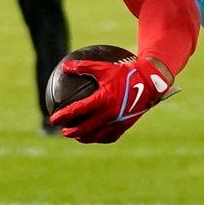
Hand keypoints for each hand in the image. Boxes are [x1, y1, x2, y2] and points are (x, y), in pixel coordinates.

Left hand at [48, 56, 173, 143]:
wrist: (150, 82)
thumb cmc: (125, 72)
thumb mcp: (103, 67)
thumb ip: (82, 67)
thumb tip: (65, 66)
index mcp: (102, 100)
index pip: (77, 111)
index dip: (63, 116)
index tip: (53, 119)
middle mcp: (109, 114)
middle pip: (85, 128)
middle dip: (71, 132)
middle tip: (63, 131)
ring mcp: (118, 122)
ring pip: (97, 136)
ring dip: (84, 137)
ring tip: (77, 137)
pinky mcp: (125, 125)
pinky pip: (110, 137)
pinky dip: (100, 138)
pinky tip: (95, 136)